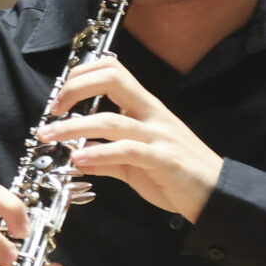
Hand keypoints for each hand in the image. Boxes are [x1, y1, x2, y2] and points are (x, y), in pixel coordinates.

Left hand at [37, 56, 223, 220]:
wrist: (216, 194)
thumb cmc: (176, 174)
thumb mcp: (134, 163)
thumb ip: (105, 158)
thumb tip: (76, 157)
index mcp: (145, 108)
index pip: (113, 71)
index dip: (81, 76)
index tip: (59, 99)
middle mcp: (151, 114)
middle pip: (111, 80)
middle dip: (74, 88)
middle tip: (52, 110)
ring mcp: (158, 135)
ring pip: (110, 120)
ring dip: (73, 128)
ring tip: (49, 137)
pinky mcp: (163, 159)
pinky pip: (127, 150)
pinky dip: (98, 153)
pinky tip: (78, 158)